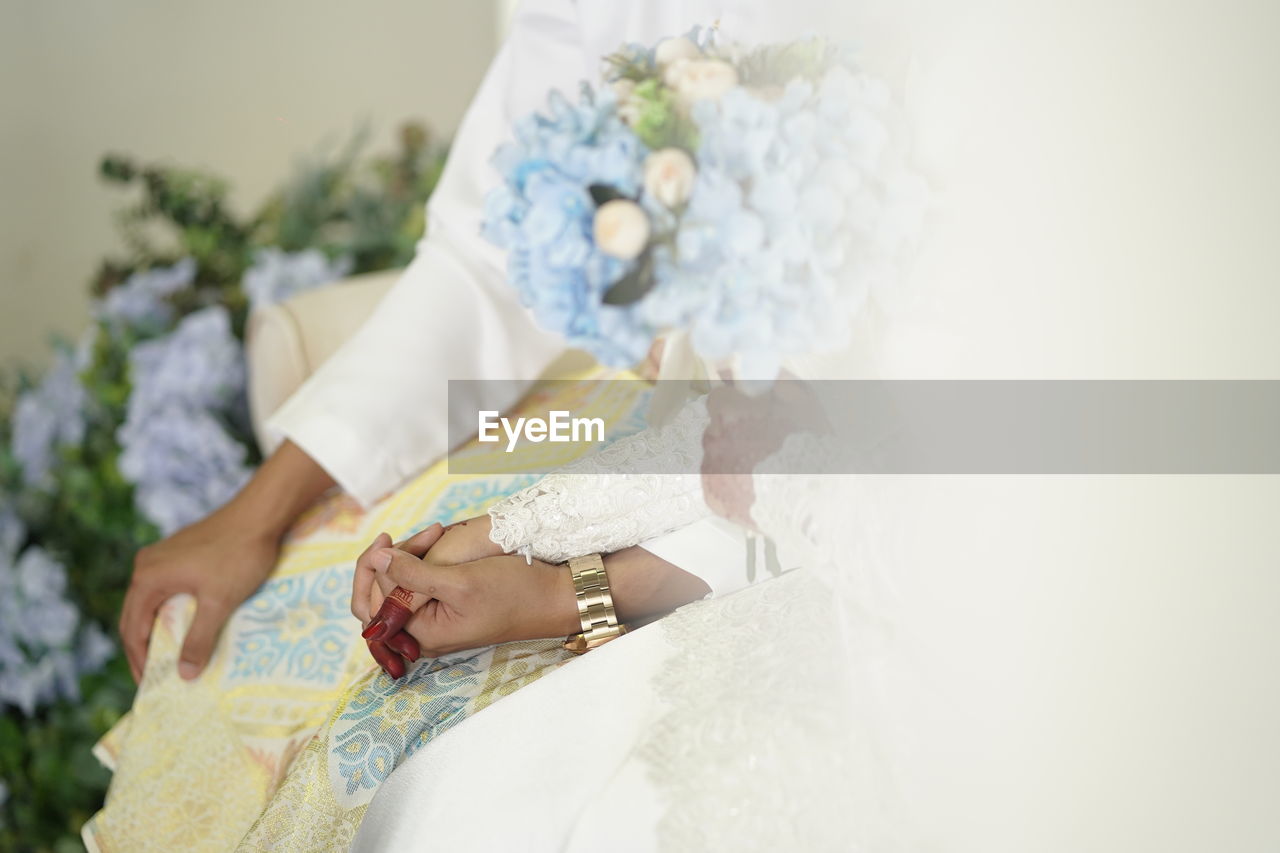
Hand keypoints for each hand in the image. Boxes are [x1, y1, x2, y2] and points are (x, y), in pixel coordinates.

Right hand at [120, 439, 334, 682]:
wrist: (261, 513)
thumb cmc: (239, 556)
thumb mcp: (219, 603)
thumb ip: (198, 640)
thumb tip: (183, 675)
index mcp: (148, 578)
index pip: (132, 630)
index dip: (140, 661)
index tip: (150, 686)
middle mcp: (147, 565)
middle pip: (136, 616)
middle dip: (145, 648)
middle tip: (158, 677)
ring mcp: (162, 556)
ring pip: (152, 601)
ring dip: (158, 628)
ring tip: (172, 655)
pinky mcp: (179, 552)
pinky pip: (166, 588)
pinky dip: (170, 610)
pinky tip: (187, 624)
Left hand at [370, 550, 578, 657]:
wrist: (552, 598)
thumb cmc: (513, 593)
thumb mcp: (461, 581)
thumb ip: (413, 574)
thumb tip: (378, 560)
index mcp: (421, 635)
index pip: (373, 602)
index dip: (377, 567)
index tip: (396, 538)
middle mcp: (422, 633)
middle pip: (381, 594)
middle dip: (394, 558)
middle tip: (426, 532)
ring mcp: (433, 620)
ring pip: (399, 585)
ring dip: (409, 555)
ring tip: (436, 532)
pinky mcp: (444, 607)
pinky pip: (416, 584)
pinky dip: (421, 560)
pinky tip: (437, 541)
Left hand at [701, 379, 827, 528]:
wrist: (815, 499)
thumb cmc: (812, 447)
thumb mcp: (802, 400)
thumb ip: (772, 378)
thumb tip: (749, 368)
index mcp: (730, 411)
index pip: (719, 397)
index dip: (738, 403)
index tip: (754, 412)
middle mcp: (713, 439)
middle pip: (717, 427)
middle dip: (737, 430)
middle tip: (766, 442)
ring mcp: (711, 470)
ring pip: (717, 455)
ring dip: (735, 456)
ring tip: (765, 468)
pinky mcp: (713, 497)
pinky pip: (718, 482)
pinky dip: (732, 482)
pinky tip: (756, 485)